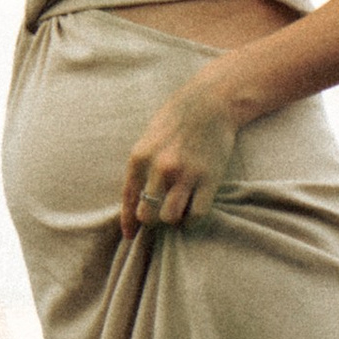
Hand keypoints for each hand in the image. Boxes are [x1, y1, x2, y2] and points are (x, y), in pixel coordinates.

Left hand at [119, 74, 238, 237]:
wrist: (210, 103)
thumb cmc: (176, 120)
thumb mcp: (149, 139)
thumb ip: (142, 167)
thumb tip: (136, 201)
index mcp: (140, 157)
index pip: (128, 199)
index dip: (128, 222)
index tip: (130, 235)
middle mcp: (160, 168)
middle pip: (148, 214)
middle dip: (152, 220)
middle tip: (160, 216)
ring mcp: (185, 174)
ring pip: (171, 217)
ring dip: (173, 220)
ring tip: (178, 211)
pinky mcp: (209, 179)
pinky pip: (197, 214)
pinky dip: (194, 219)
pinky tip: (193, 210)